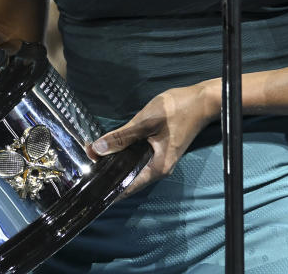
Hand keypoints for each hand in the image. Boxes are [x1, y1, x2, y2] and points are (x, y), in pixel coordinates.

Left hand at [88, 80, 219, 197]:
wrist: (202, 101)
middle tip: (85, 162)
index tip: (87, 180)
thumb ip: (121, 137)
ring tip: (93, 155)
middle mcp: (158, 169)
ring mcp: (160, 160)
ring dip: (115, 161)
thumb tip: (97, 150)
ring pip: (132, 167)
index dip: (106, 185)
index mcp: (156, 168)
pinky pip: (138, 158)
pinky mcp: (160, 150)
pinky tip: (111, 146)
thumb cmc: (176, 110)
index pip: (127, 187)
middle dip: (107, 171)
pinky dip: (124, 154)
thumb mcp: (146, 122)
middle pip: (128, 178)